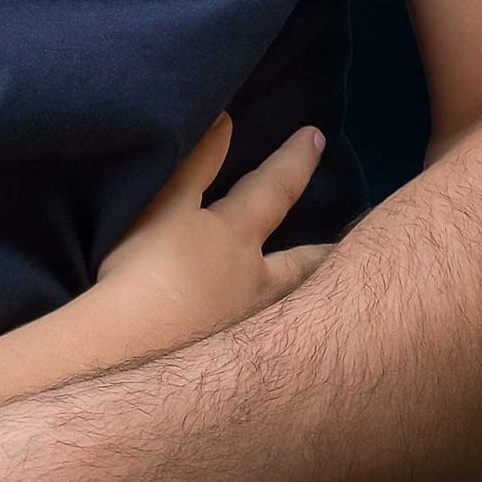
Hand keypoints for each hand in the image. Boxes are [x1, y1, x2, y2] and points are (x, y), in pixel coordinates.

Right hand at [97, 112, 330, 334]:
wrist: (129, 347)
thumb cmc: (145, 268)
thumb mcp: (163, 207)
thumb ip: (194, 164)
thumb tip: (227, 118)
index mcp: (238, 237)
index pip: (273, 189)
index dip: (293, 160)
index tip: (316, 136)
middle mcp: (256, 284)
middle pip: (304, 265)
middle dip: (327, 252)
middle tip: (352, 247)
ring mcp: (246, 328)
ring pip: (290, 308)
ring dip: (309, 298)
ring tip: (323, 300)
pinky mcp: (228, 364)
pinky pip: (264, 343)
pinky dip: (278, 336)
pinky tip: (269, 343)